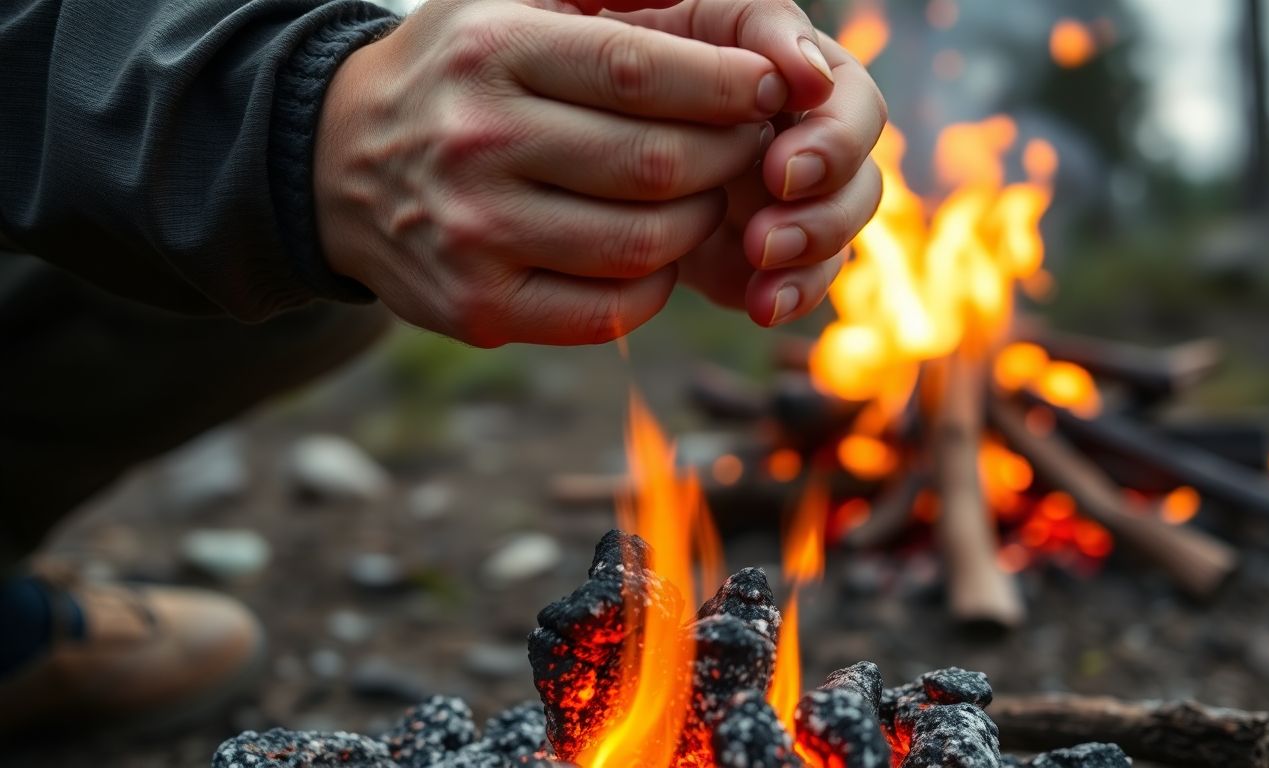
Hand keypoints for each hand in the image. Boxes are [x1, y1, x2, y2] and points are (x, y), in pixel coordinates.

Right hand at [315, 0, 792, 345]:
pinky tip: (656, 253)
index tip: (769, 88)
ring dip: (699, 222)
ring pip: (641, 244)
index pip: (639, 71)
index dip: (725, 84)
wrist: (335, 165)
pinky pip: (608, 312)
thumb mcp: (504, 1)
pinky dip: (655, 286)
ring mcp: (474, 236)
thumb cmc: (454, 76)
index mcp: (492, 53)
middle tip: (749, 146)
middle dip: (728, 156)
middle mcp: (477, 144)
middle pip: (654, 163)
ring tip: (704, 196)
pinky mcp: (477, 308)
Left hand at [607, 1, 886, 325]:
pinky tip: (763, 306)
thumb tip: (803, 68)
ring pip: (846, 217)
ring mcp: (793, 197)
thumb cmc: (610, 65)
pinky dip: (793, 292)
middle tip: (779, 184)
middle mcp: (803, 129)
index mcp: (786, 67)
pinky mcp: (771, 255)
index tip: (782, 135)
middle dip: (829, 174)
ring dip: (816, 235)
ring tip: (762, 249)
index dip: (829, 118)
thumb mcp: (655, 28)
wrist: (570, 156)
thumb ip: (739, 27)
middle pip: (860, 154)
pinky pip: (808, 278)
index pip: (842, 88)